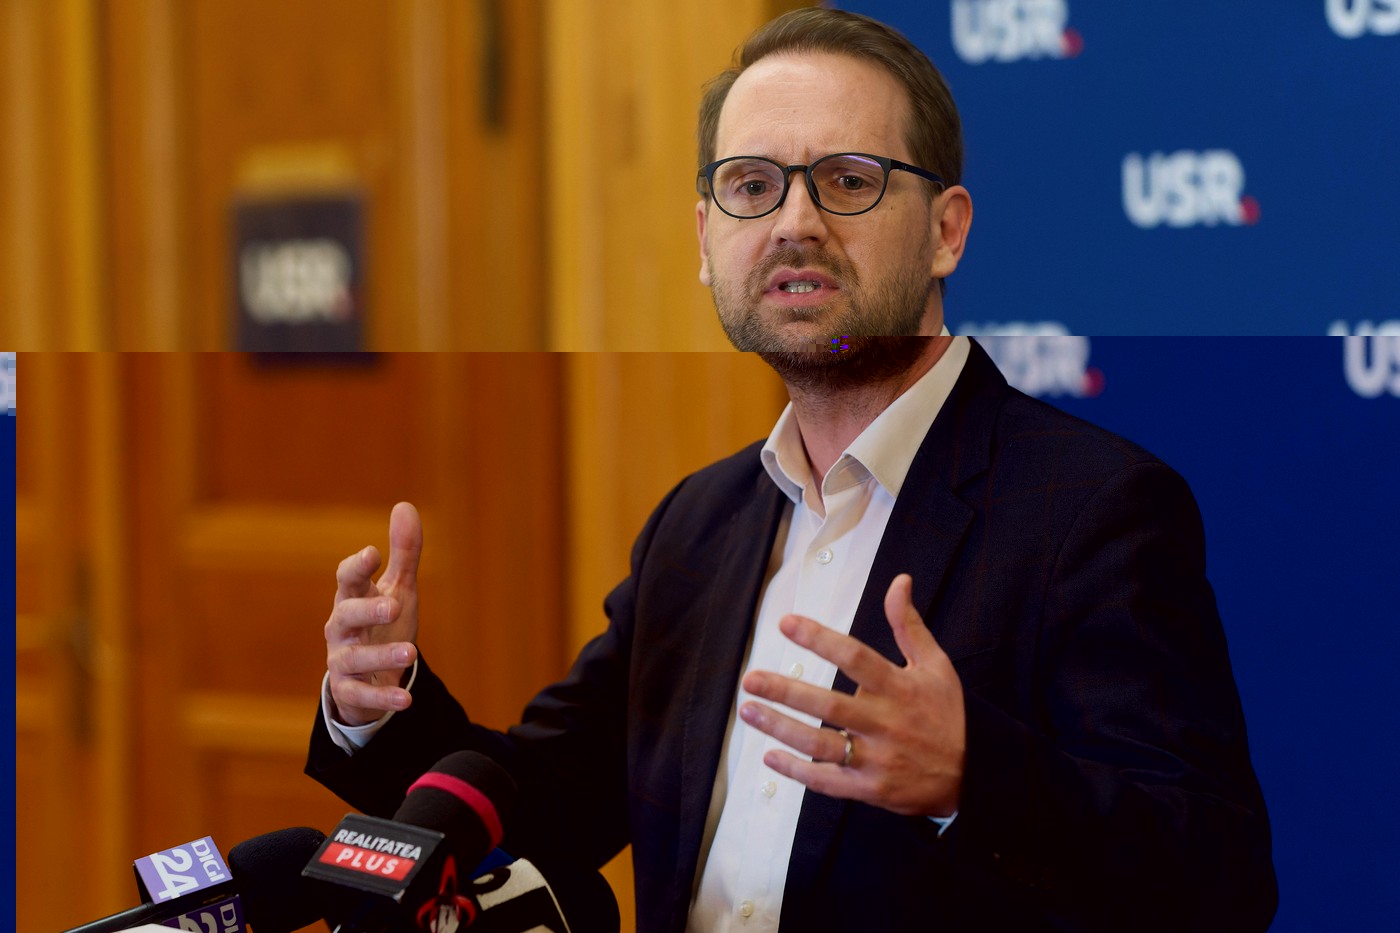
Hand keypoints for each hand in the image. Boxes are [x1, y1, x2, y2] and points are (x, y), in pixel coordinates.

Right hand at [325, 501, 422, 725]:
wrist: (368, 674)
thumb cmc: (382, 623)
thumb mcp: (398, 588)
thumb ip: (404, 552)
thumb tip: (405, 506)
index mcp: (353, 598)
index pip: (347, 578)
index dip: (357, 566)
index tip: (373, 553)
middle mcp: (342, 628)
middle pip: (346, 615)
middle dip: (368, 609)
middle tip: (396, 605)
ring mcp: (342, 660)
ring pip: (353, 658)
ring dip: (381, 655)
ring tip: (411, 653)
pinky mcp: (349, 691)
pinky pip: (362, 695)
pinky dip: (383, 697)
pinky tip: (408, 700)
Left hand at [739, 573, 964, 816]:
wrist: (975, 775)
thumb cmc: (948, 714)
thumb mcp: (936, 665)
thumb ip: (909, 625)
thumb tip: (899, 581)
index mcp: (900, 688)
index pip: (855, 657)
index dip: (819, 639)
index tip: (786, 623)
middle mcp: (886, 723)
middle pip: (830, 706)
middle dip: (786, 692)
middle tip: (750, 679)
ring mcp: (878, 759)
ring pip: (822, 745)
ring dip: (782, 729)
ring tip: (749, 711)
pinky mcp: (871, 789)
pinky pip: (828, 782)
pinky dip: (798, 771)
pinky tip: (770, 756)